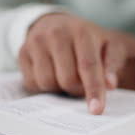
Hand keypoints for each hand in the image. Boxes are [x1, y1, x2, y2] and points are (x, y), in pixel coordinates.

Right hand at [19, 13, 134, 113]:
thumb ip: (112, 63)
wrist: (57, 24)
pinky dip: (44, 87)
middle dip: (77, 89)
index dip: (93, 90)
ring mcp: (35, 42)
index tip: (96, 110)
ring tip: (66, 76)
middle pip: (67, 79)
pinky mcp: (22, 52)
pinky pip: (32, 83)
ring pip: (47, 83)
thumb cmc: (87, 40)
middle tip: (82, 84)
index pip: (88, 66)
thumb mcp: (108, 45)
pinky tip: (52, 74)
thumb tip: (110, 84)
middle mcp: (56, 33)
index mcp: (80, 31)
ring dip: (59, 89)